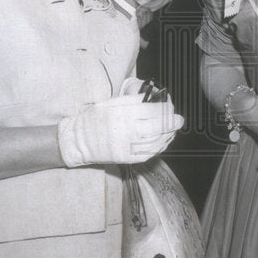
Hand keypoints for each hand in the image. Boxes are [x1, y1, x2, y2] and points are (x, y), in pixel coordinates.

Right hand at [58, 94, 183, 166]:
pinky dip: (160, 147)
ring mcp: (127, 147)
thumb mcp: (111, 102)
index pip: (151, 110)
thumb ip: (133, 100)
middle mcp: (125, 131)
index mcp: (121, 114)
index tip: (170, 105)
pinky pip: (149, 153)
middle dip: (172, 123)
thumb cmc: (95, 118)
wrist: (79, 141)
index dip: (165, 108)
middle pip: (157, 127)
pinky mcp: (127, 158)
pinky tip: (163, 141)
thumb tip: (155, 99)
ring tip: (172, 129)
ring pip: (156, 141)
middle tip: (179, 119)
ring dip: (168, 135)